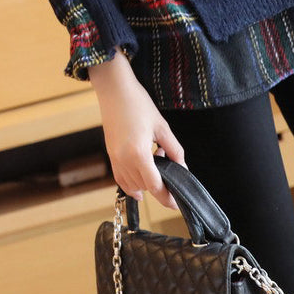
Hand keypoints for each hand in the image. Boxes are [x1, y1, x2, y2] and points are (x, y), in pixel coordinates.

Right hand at [90, 55, 187, 210]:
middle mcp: (124, 160)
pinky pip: (121, 179)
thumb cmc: (138, 104)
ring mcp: (115, 158)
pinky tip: (142, 182)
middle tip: (170, 167)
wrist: (115, 91)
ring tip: (157, 160)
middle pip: (145, 187)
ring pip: (132, 185)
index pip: (155, 185)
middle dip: (160, 185)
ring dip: (146, 183)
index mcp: (138, 153)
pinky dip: (131, 184)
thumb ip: (174, 150)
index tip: (177, 202)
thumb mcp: (162, 127)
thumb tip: (182, 168)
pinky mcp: (110, 155)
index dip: (167, 197)